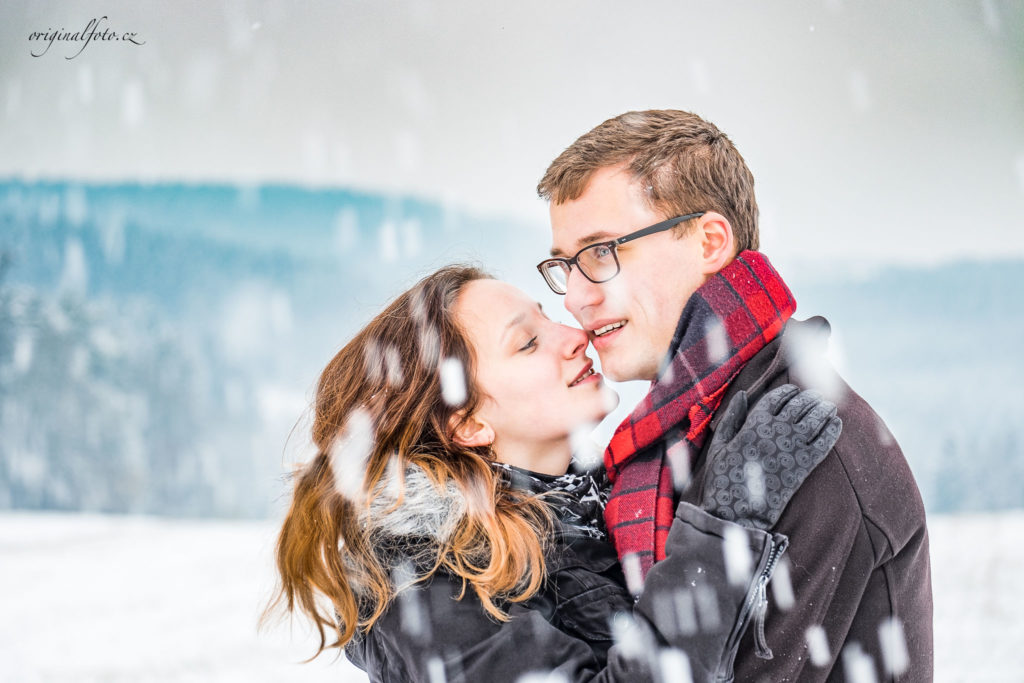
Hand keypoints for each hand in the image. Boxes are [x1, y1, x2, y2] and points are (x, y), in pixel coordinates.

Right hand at [701, 384, 841, 529]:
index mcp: (753, 425)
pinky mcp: (804, 466)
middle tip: (816, 395)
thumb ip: (731, 418)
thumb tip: (742, 395)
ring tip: (829, 405)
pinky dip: (833, 430)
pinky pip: (825, 442)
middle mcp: (775, 432)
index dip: (788, 391)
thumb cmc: (723, 478)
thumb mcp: (719, 444)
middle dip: (809, 397)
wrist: (737, 513)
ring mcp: (792, 448)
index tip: (794, 389)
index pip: (776, 397)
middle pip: (799, 405)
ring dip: (824, 409)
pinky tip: (836, 423)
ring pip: (815, 419)